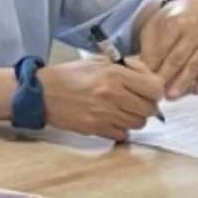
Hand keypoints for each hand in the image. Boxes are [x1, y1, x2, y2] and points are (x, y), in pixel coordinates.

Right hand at [37, 58, 163, 141]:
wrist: (41, 92)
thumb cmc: (69, 75)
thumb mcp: (98, 62)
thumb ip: (126, 68)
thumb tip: (149, 79)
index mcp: (114, 74)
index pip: (155, 87)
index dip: (156, 90)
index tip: (150, 90)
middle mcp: (112, 94)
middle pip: (150, 108)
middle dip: (147, 105)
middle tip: (136, 101)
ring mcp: (104, 114)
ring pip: (139, 123)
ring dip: (134, 118)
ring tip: (122, 110)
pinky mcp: (96, 129)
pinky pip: (123, 134)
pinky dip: (121, 129)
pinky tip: (111, 120)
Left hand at [139, 0, 197, 98]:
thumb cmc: (174, 20)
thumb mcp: (156, 26)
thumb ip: (149, 46)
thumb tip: (142, 71)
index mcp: (176, 22)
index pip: (161, 49)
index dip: (152, 67)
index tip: (143, 82)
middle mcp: (195, 30)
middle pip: (178, 58)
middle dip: (166, 77)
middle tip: (156, 94)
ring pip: (195, 65)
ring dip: (183, 83)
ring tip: (171, 96)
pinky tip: (197, 91)